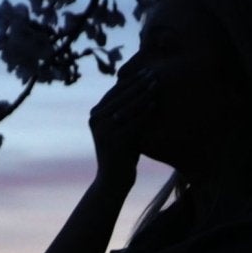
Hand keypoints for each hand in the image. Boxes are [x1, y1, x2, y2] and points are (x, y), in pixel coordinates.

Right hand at [88, 59, 153, 179]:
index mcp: (95, 115)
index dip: (131, 80)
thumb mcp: (119, 129)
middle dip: (138, 83)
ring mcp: (104, 130)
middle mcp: (96, 120)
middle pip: (121, 97)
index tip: (146, 71)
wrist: (113, 181)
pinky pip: (133, 122)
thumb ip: (124, 111)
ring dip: (143, 93)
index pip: (114, 92)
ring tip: (156, 84)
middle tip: (153, 73)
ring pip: (127, 107)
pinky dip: (145, 112)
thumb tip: (140, 88)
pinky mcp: (114, 140)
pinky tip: (155, 103)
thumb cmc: (121, 153)